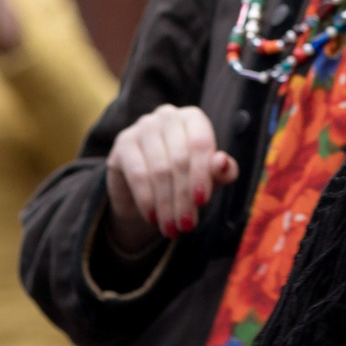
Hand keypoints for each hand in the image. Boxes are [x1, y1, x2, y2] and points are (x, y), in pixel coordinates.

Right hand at [104, 105, 239, 257]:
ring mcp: (142, 127)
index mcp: (193, 118)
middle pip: (179, 159)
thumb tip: (223, 163)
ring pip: (159, 169)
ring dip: (166, 204)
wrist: (147, 190)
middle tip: (187, 225)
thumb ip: (221, 171)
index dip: (202, 174)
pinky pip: (137, 174)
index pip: (200, 143)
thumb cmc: (185, 179)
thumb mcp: (208, 178)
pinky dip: (147, 200)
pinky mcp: (123, 143)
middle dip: (184, 197)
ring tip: (172, 229)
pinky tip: (153, 218)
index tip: (202, 202)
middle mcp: (167, 116)